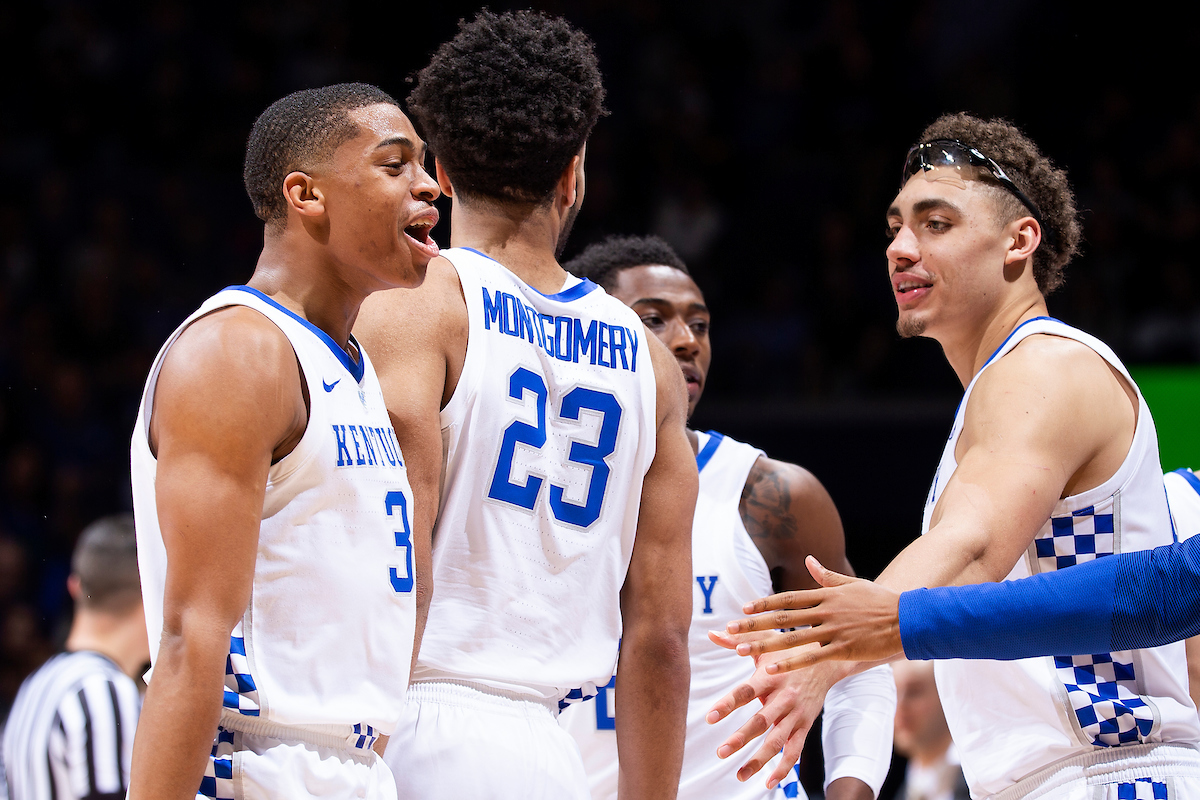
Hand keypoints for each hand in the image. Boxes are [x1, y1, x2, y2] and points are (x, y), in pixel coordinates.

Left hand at [704, 640, 848, 789]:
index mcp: (770, 677)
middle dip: (741, 738)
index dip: (728, 704)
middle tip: (721, 751)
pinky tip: (769, 782)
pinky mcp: (805, 726)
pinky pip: (795, 751)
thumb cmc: (789, 650)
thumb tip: (712, 632)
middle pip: (761, 721)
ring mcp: (796, 714)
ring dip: (759, 759)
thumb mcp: (767, 641)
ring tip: (739, 774)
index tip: (710, 717)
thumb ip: (737, 641)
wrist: (828, 661)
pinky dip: (784, 768)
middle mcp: (784, 697)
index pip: (745, 692)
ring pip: (777, 741)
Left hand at [715, 556, 903, 670]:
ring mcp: (833, 630)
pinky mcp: (843, 648)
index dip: (764, 603)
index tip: (744, 607)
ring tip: (740, 650)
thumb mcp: (852, 584)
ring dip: (764, 643)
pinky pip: (811, 657)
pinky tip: (771, 669)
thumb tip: (809, 559)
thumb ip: (826, 575)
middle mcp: (825, 610)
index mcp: (826, 594)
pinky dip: (790, 663)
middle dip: (753, 623)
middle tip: (730, 629)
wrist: (907, 619)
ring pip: (791, 637)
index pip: (787, 598)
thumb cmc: (879, 601)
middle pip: (782, 617)